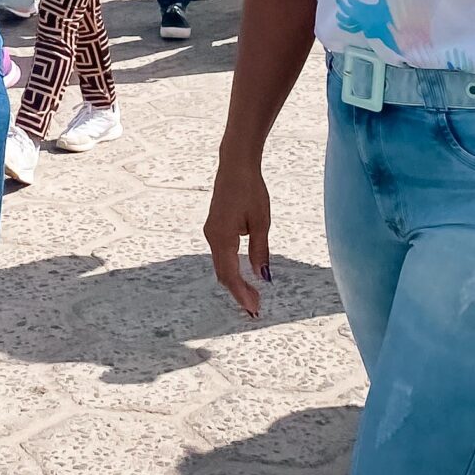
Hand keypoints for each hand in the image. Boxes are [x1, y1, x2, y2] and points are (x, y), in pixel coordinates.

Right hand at [203, 155, 273, 317]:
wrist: (235, 166)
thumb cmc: (250, 190)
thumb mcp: (261, 222)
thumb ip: (260, 251)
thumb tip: (263, 277)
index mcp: (222, 238)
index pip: (230, 275)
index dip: (241, 294)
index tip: (253, 309)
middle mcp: (212, 237)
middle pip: (223, 274)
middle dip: (238, 292)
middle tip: (255, 308)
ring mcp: (211, 232)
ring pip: (221, 265)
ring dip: (235, 282)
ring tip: (252, 296)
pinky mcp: (214, 227)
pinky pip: (220, 255)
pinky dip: (231, 269)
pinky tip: (243, 275)